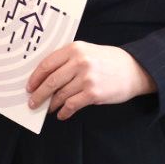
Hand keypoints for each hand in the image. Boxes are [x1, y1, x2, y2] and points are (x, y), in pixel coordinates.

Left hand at [26, 42, 155, 119]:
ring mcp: (86, 78)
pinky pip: (71, 105)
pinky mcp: (93, 93)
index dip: (35, 78)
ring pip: (60, 95)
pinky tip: (62, 114)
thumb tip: (45, 78)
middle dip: (39, 95)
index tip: (29, 87)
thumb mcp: (87, 51)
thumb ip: (68, 60)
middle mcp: (79, 62)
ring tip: (49, 109)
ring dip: (52, 105)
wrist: (135, 69)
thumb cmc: (108, 61)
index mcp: (75, 49)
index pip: (47, 64)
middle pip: (50, 81)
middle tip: (32, 103)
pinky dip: (64, 112)